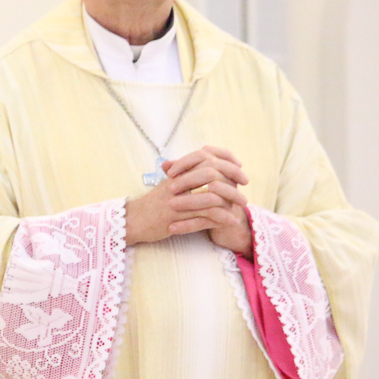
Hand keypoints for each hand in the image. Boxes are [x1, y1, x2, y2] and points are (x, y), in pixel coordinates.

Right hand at [126, 146, 250, 254]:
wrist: (133, 220)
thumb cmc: (153, 204)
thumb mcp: (168, 185)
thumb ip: (184, 175)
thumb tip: (205, 168)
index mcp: (177, 173)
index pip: (204, 157)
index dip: (224, 160)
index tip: (239, 166)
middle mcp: (177, 183)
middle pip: (210, 174)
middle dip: (232, 180)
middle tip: (245, 187)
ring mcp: (176, 200)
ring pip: (210, 197)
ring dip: (230, 202)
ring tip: (242, 207)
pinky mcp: (175, 217)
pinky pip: (203, 217)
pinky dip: (219, 218)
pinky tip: (230, 221)